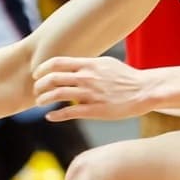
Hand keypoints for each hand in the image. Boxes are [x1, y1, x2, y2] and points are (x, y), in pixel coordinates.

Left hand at [32, 54, 151, 119]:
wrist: (144, 91)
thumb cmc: (124, 77)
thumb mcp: (105, 63)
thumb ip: (86, 65)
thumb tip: (71, 66)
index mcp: (89, 64)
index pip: (57, 62)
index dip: (42, 68)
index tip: (36, 74)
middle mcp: (87, 77)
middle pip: (53, 78)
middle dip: (39, 85)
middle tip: (36, 91)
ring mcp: (90, 94)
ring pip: (57, 95)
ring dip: (43, 99)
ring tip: (40, 102)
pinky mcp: (95, 110)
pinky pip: (69, 112)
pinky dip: (56, 115)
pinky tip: (50, 116)